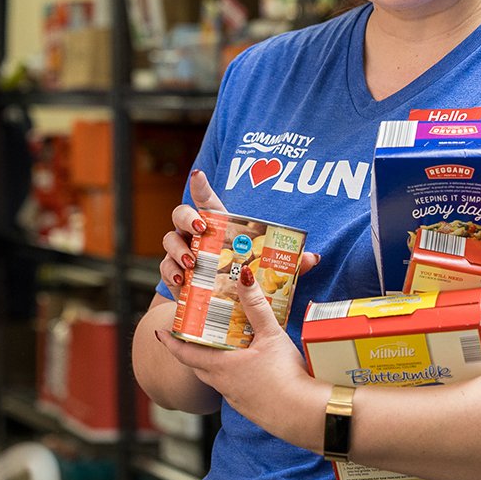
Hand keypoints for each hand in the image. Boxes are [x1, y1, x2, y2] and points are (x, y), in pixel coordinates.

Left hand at [155, 263, 325, 451]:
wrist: (305, 414)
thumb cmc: (286, 375)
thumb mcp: (271, 335)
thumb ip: (256, 306)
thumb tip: (244, 276)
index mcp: (221, 367)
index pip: (185, 354)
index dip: (171, 343)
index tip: (160, 333)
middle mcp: (223, 384)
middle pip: (198, 366)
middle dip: (191, 350)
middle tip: (192, 335)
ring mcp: (236, 398)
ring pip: (215, 378)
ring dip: (213, 363)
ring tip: (221, 346)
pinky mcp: (250, 407)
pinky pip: (232, 388)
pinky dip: (232, 375)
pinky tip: (248, 367)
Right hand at [158, 169, 320, 291]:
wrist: (220, 305)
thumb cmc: (242, 276)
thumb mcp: (266, 267)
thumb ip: (288, 261)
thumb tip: (314, 257)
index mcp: (217, 225)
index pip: (206, 200)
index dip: (200, 185)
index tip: (198, 175)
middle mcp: (194, 234)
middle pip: (181, 214)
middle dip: (187, 218)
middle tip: (201, 229)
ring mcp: (181, 251)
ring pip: (169, 240)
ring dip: (178, 249)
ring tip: (192, 263)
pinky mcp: (174, 274)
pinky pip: (166, 268)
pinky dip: (171, 273)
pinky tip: (182, 280)